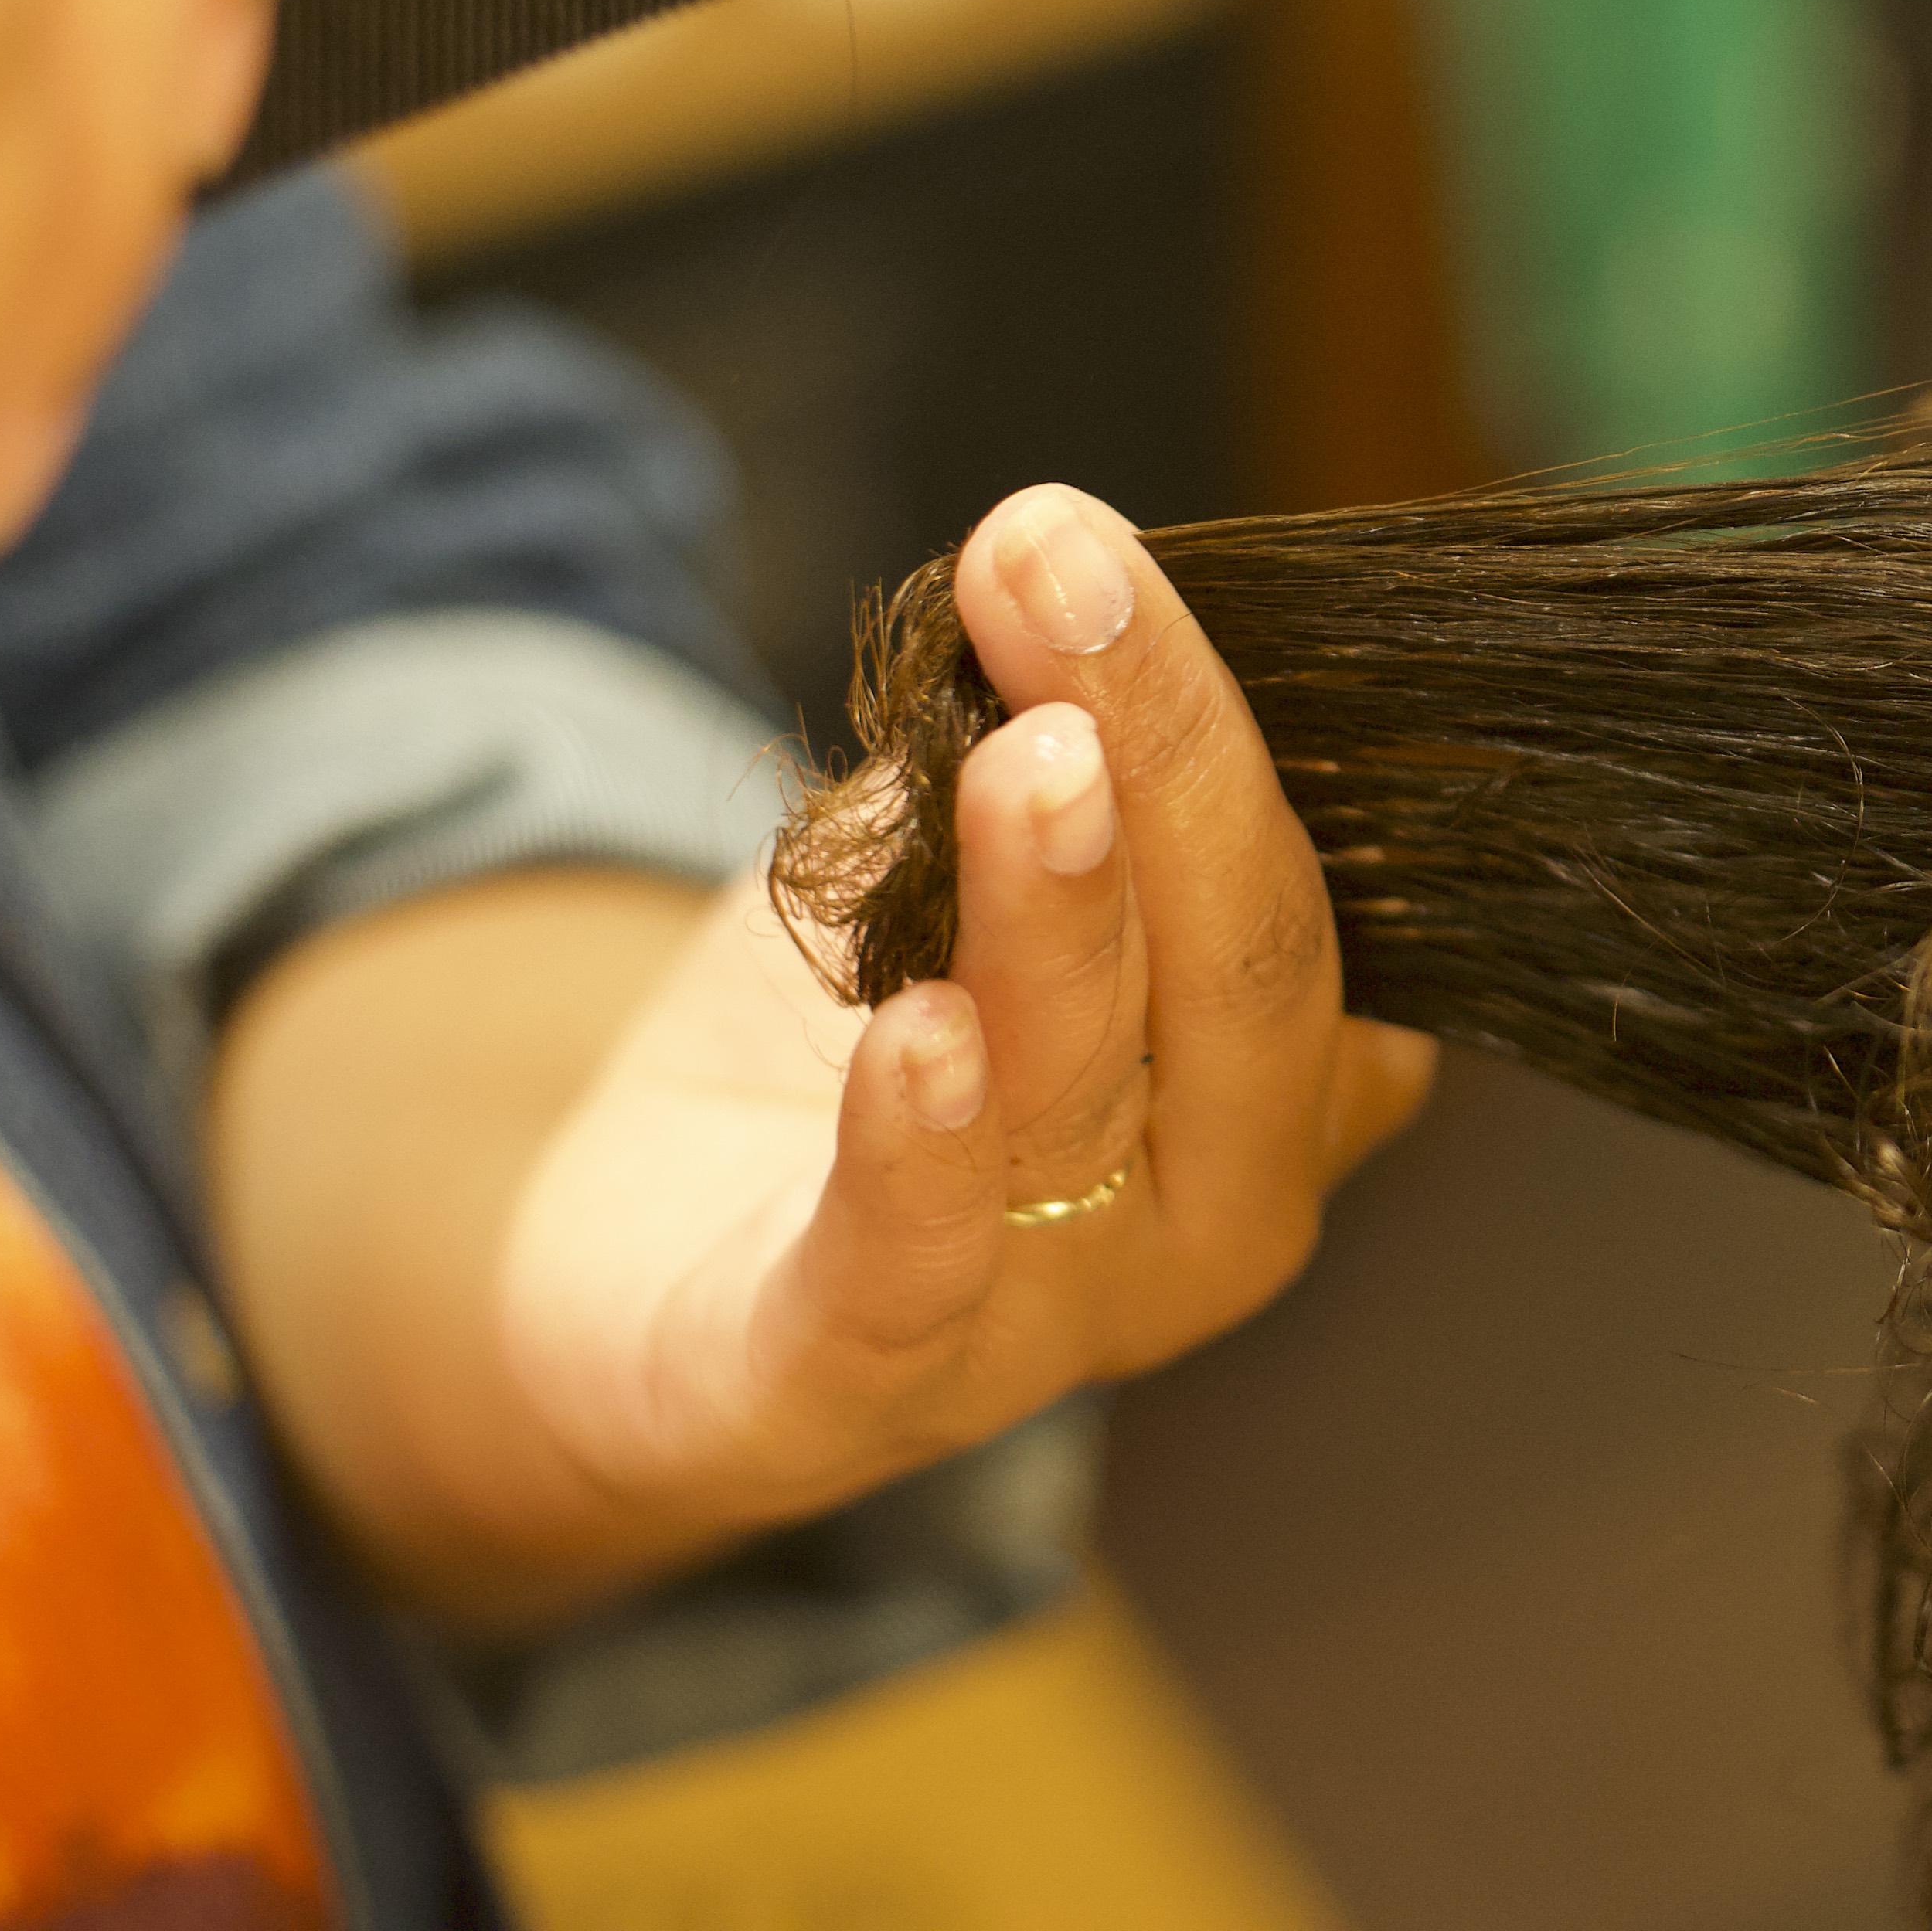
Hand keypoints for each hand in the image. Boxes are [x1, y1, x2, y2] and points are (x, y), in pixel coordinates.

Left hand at [207, 487, 1432, 1627]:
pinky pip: (911, 1275)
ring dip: (1056, 913)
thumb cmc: (853, 1060)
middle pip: (1237, 984)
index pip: (1297, 890)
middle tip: (1072, 583)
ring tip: (1027, 756)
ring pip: (1080, 1095)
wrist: (634, 1279)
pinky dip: (922, 1151)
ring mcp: (1053, 1324)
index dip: (1209, 713)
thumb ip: (1022, 759)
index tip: (1091, 543)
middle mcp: (1208, 1214)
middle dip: (1169, 765)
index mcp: (1269, 1083)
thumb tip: (1057, 570)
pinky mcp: (848, 1388)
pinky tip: (917, 1030)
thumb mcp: (950, 879)